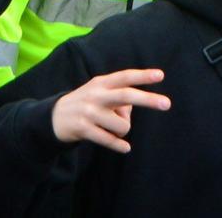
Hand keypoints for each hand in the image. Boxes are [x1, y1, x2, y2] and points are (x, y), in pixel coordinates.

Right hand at [50, 68, 168, 152]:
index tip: (161, 75)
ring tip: (111, 129)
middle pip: (126, 96)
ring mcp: (89, 112)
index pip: (124, 77)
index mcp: (101, 83)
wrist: (54, 117)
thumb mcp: (99, 93)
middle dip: (147, 99)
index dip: (142, 76)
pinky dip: (120, 146)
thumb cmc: (86, 103)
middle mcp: (96, 95)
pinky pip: (111, 140)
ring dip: (123, 131)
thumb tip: (130, 112)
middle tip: (167, 103)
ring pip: (122, 125)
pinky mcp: (83, 129)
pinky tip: (125, 148)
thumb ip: (118, 97)